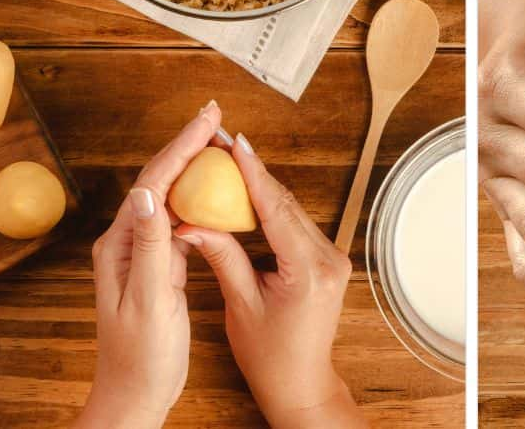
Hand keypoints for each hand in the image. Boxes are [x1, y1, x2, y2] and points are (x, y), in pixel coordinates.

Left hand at [74, 102, 224, 428]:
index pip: (153, 183)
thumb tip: (149, 194)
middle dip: (188, 144)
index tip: (208, 121)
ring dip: (195, 166)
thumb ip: (150, 247)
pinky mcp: (161, 264)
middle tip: (217, 116)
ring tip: (221, 142)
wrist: (136, 393)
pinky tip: (219, 189)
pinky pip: (183, 218)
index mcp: (121, 246)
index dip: (182, 147)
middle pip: (160, 180)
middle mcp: (129, 242)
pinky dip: (202, 196)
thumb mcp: (149, 302)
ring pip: (173, 195)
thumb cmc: (141, 356)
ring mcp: (145, 252)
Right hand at [175, 134, 363, 428]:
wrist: (301, 382)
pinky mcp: (329, 261)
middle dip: (254, 173)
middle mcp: (328, 259)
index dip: (253, 173)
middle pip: (286, 205)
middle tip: (224, 143)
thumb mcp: (240, 304)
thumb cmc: (269, 354)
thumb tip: (191, 222)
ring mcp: (333, 258)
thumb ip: (222, 257)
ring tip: (232, 161)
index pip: (276, 210)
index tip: (235, 143)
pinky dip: (274, 210)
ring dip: (263, 189)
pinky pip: (298, 226)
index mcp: (307, 271)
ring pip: (293, 212)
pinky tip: (251, 193)